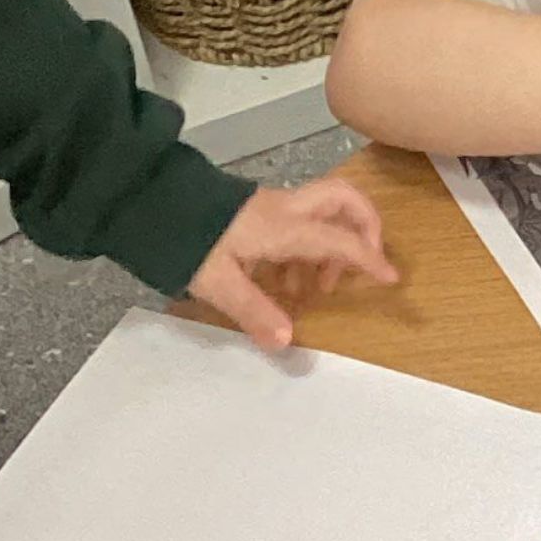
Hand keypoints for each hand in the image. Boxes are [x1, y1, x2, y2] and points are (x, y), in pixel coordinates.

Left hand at [185, 177, 398, 353]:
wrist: (149, 200)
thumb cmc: (185, 238)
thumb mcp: (217, 281)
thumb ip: (255, 311)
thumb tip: (288, 341)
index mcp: (285, 227)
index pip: (342, 239)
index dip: (370, 259)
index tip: (390, 278)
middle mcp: (286, 210)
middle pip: (345, 199)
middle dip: (365, 227)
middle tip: (361, 263)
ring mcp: (271, 206)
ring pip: (324, 210)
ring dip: (332, 243)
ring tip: (314, 286)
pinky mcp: (257, 210)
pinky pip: (299, 221)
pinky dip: (306, 246)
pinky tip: (284, 277)